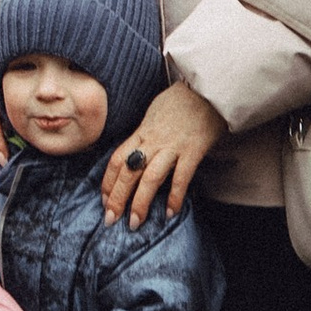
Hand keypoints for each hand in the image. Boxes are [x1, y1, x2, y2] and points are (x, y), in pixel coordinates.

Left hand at [102, 83, 222, 227]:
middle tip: (110, 220)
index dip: (107, 182)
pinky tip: (170, 213)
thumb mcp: (155, 113)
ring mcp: (172, 146)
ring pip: (149, 177)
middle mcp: (152, 140)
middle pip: (127, 171)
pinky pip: (181, 177)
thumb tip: (137, 152)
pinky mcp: (193, 150)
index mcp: (141, 131)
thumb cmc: (182, 101)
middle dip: (117, 198)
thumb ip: (146, 134)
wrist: (207, 88)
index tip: (104, 201)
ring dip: (140, 202)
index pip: (116, 159)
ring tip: (134, 222)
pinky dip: (174, 196)